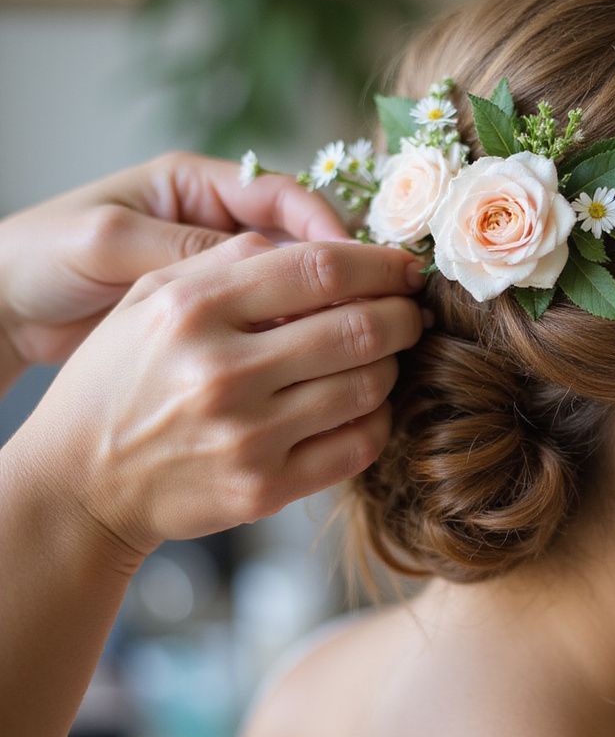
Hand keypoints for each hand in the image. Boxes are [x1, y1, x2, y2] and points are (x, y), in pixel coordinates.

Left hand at [0, 151, 349, 366]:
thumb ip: (186, 248)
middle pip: (304, 243)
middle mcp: (218, 225)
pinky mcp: (218, 319)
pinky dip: (295, 340)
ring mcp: (220, 276)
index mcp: (196, 186)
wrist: (6, 308)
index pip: (283, 197)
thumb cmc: (46, 254)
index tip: (356, 262)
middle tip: (384, 305)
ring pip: (295, 289)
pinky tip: (314, 364)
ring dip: (326, 312)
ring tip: (358, 339)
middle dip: (346, 271)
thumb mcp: (111, 242)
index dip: (327, 227)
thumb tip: (265, 264)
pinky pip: (272, 324)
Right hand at [3, 233, 426, 568]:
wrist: (81, 483)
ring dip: (393, 367)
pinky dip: (379, 420)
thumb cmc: (120, 381)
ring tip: (384, 358)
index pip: (321, 268)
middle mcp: (223, 372)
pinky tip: (366, 406)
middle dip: (404, 316)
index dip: (382, 263)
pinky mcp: (265, 489)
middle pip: (360, 328)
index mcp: (194, 310)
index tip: (406, 269)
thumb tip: (317, 246)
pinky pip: (359, 446)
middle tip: (411, 314)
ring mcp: (247, 437)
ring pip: (368, 387)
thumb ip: (227, 261)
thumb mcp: (149, 299)